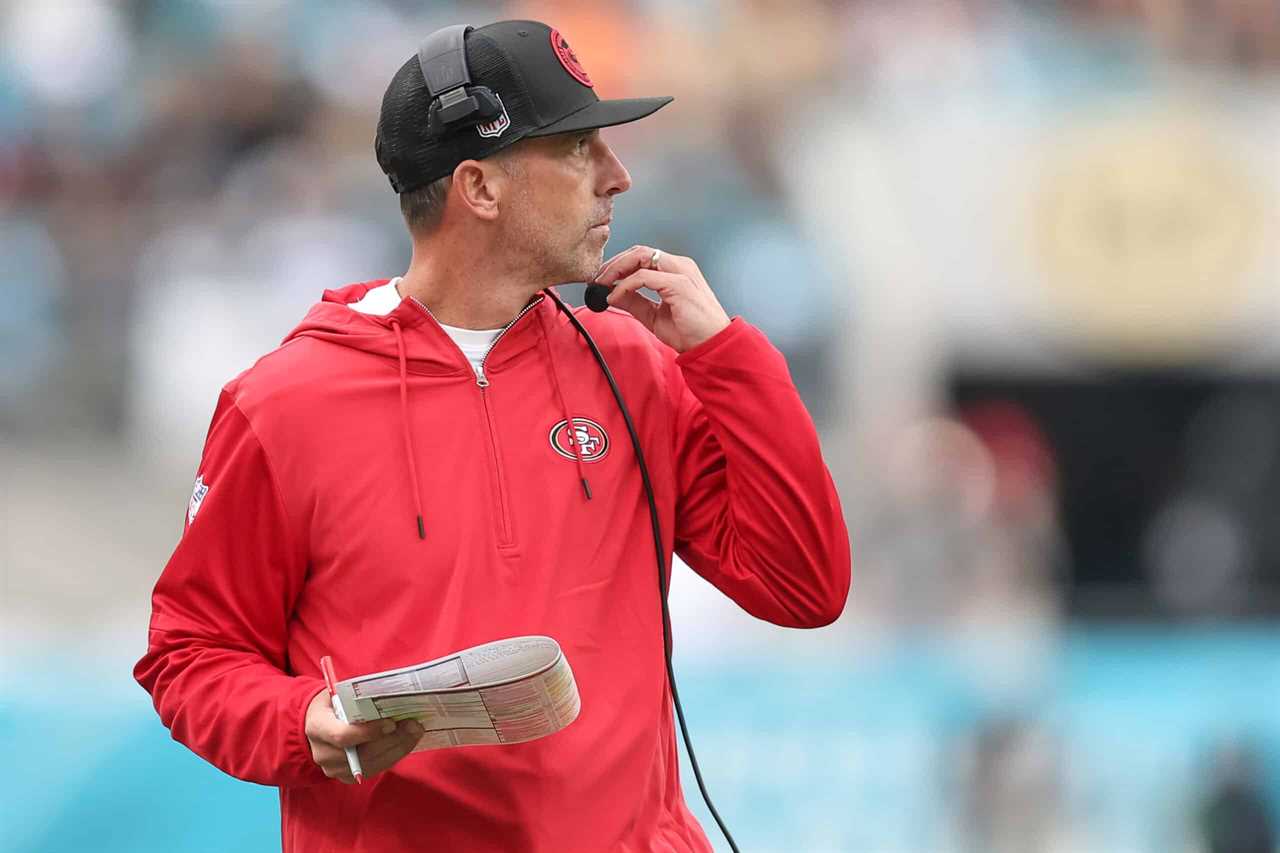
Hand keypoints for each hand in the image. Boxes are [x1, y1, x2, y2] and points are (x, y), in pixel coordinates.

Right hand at [304, 689, 423, 783]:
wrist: (317, 723)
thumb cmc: (332, 703)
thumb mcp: (338, 693)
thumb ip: (358, 695)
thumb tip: (391, 692)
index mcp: (317, 727)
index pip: (342, 736)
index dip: (368, 732)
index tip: (391, 722)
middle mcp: (323, 753)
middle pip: (362, 753)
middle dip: (392, 739)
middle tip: (413, 725)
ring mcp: (334, 768)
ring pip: (372, 764)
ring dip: (398, 748)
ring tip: (415, 732)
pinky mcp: (347, 777)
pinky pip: (374, 769)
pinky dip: (393, 756)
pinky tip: (406, 742)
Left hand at [591, 245, 730, 352]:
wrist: (711, 346)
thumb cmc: (691, 332)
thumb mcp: (654, 316)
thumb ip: (635, 302)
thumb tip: (612, 294)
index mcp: (676, 270)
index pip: (642, 257)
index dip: (619, 265)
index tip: (602, 279)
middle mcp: (679, 266)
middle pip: (639, 251)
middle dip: (614, 263)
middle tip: (596, 279)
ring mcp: (680, 272)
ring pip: (640, 256)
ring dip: (617, 269)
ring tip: (602, 284)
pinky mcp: (679, 284)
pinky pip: (643, 277)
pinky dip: (624, 285)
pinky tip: (615, 297)